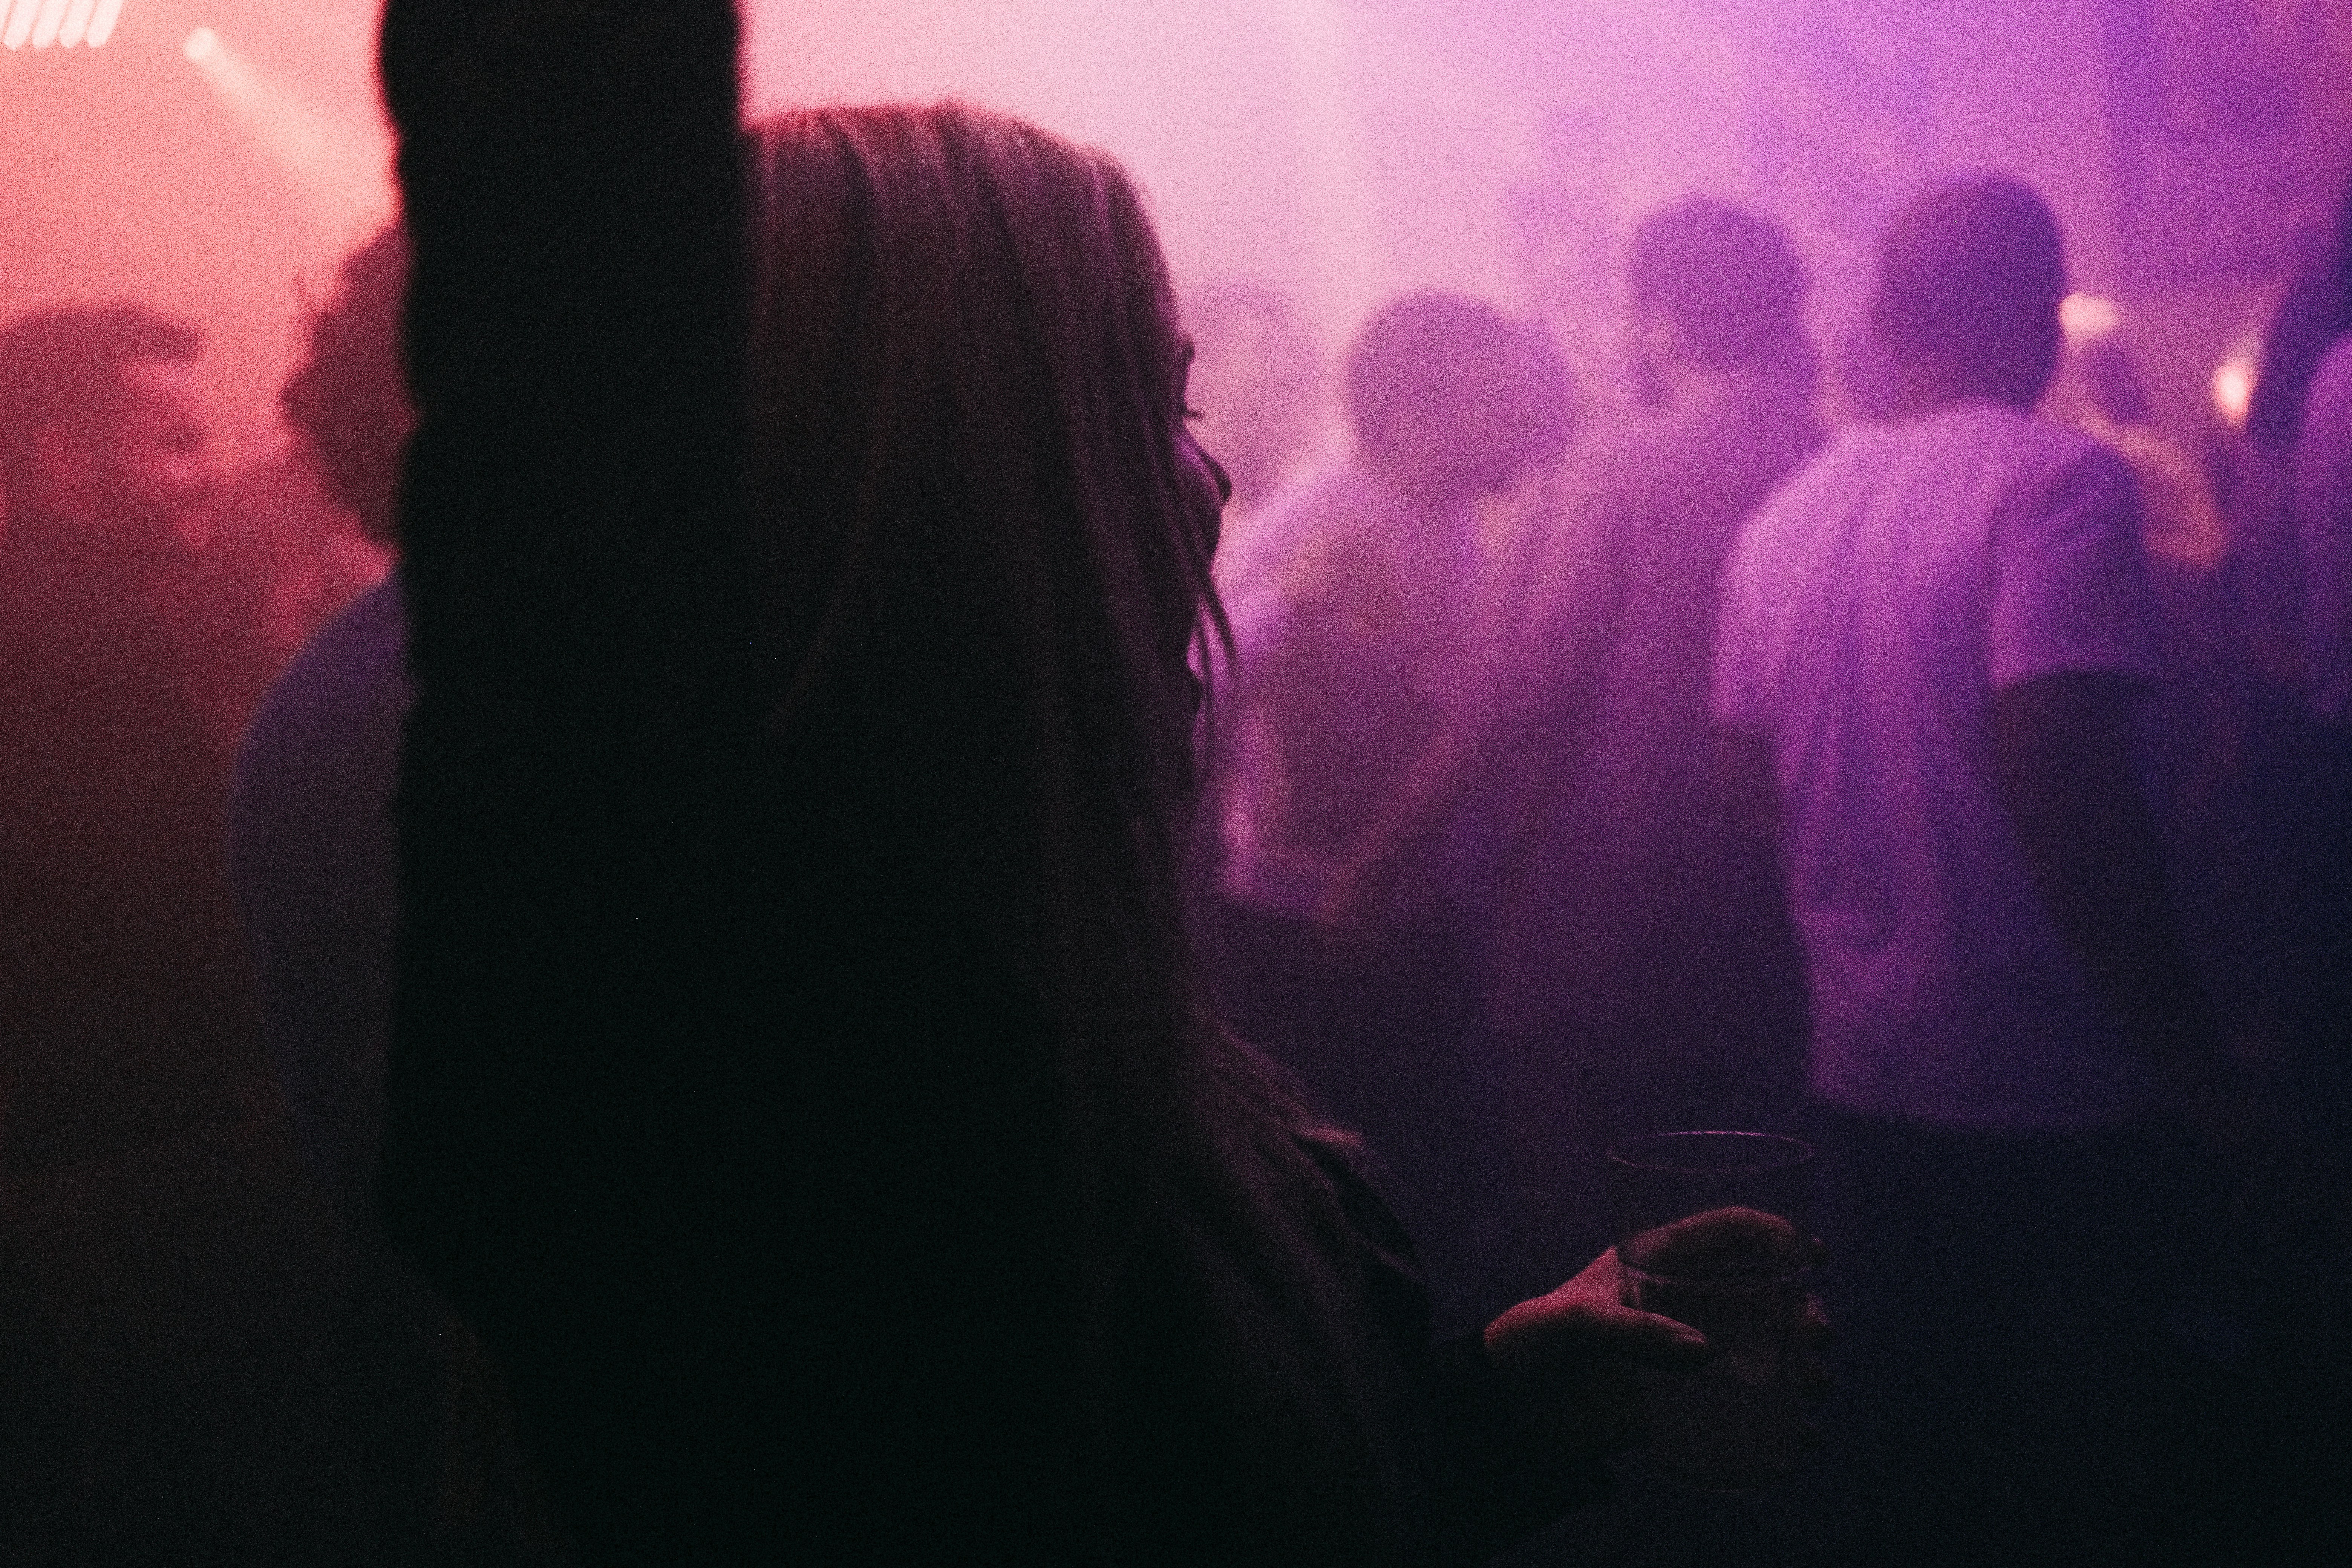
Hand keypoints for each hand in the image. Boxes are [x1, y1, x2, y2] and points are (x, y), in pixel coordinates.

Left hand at [1483, 1210, 1827, 1462]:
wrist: (1512, 1407)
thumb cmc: (1535, 1341)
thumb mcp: (1573, 1323)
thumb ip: (1631, 1332)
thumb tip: (1704, 1353)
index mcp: (1658, 1260)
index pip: (1727, 1231)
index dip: (1773, 1233)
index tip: (1812, 1253)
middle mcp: (1686, 1302)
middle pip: (1763, 1292)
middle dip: (1802, 1307)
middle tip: (1817, 1331)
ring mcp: (1692, 1353)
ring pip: (1765, 1350)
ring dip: (1802, 1364)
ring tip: (1814, 1383)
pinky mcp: (1689, 1404)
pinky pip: (1746, 1411)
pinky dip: (1780, 1426)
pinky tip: (1802, 1439)